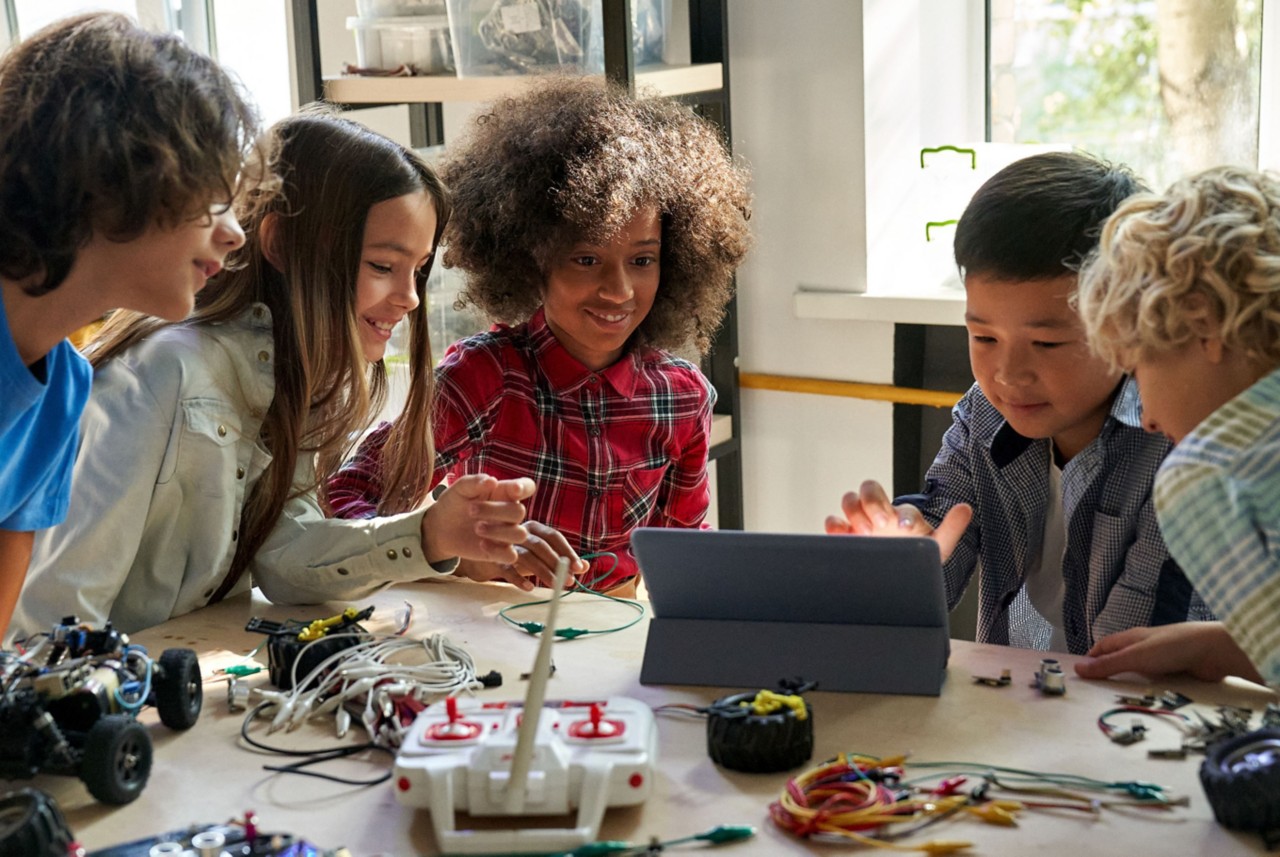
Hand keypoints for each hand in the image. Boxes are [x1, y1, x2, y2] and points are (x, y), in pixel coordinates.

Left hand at [420, 474, 534, 565]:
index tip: (514, 489)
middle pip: (519, 512)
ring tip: (476, 528)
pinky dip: (497, 550)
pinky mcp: (499, 552)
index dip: (525, 488)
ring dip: (498, 531)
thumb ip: (476, 482)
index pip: (527, 487)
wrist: (440, 527)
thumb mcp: (461, 488)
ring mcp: (506, 533)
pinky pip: (511, 556)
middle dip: (496, 510)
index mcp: (504, 493)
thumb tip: (492, 481)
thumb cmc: (454, 502)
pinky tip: (481, 544)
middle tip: (470, 510)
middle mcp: (509, 513)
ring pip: (520, 534)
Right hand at [451, 522, 588, 590]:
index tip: (579, 568)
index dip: (567, 551)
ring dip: (543, 573)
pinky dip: (518, 578)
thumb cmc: (518, 552)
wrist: (483, 552)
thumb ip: (561, 558)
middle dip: (557, 564)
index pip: (554, 536)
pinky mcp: (493, 557)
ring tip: (555, 587)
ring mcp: (505, 543)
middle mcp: (520, 531)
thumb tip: (585, 567)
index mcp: (534, 527)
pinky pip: (507, 568)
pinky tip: (529, 588)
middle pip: (541, 546)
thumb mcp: (540, 554)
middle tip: (569, 581)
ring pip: (526, 557)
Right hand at [823, 480, 971, 561]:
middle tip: (880, 524)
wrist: (896, 580)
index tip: (903, 526)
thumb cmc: (915, 558)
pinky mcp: (844, 536)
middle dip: (873, 503)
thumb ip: (951, 529)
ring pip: (849, 500)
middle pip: (869, 489)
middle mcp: (880, 514)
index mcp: (902, 515)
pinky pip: (833, 522)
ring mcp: (860, 523)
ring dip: (854, 512)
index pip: (900, 504)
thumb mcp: (936, 547)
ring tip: (864, 532)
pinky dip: (834, 525)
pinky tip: (842, 535)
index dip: (901, 513)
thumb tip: (966, 508)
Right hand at [1074, 622, 1264, 683]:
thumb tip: (1077, 669)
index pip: (1104, 647)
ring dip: (1131, 686)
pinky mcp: (1176, 673)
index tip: (1081, 675)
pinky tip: (1146, 702)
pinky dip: (1149, 691)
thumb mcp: (1134, 657)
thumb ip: (1108, 665)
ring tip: (1119, 703)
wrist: (1213, 650)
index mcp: (1130, 638)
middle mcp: (1144, 648)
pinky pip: (1157, 683)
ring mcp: (1161, 660)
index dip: (1092, 659)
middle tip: (1096, 694)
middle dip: (1109, 675)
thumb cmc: (1170, 647)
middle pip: (1121, 661)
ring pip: (1139, 674)